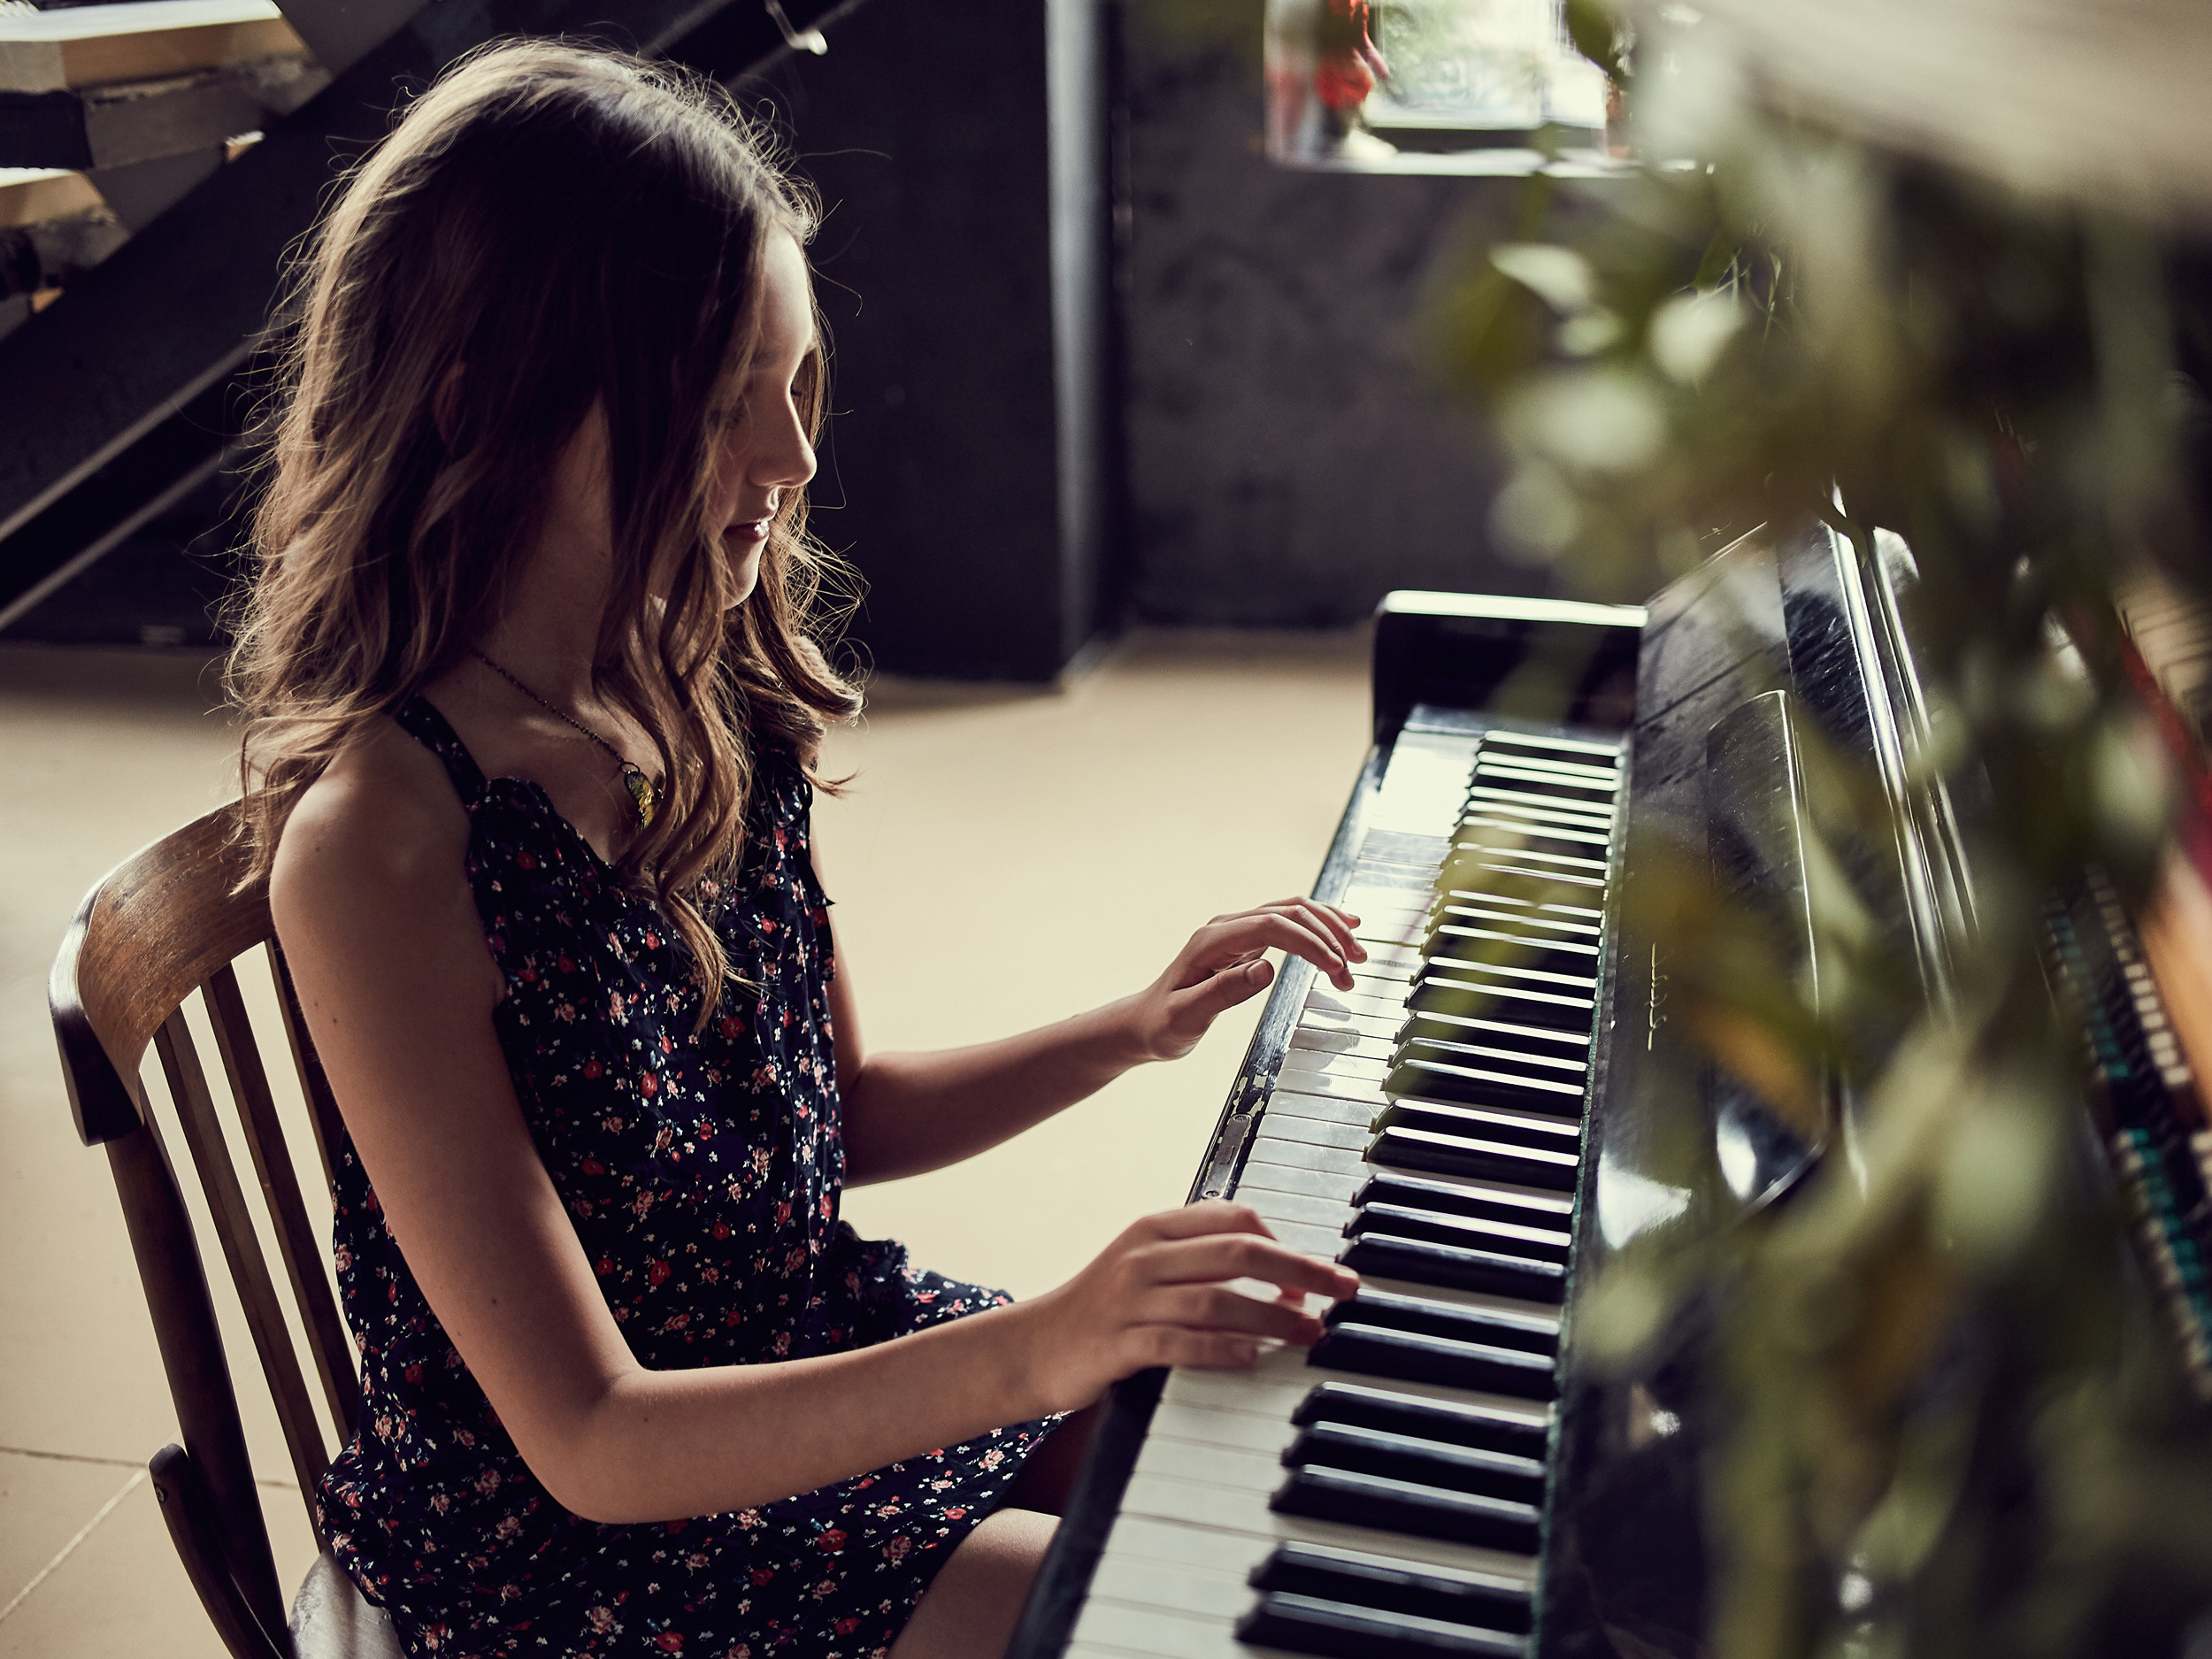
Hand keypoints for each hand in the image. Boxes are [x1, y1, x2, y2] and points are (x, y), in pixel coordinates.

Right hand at [1017, 1201, 1360, 1413]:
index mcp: (1155, 1229)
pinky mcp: (1118, 1345)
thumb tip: (1283, 1276)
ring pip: (1217, 1298)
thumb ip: (1203, 1263)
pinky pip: (1181, 1343)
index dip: (1283, 1240)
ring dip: (1274, 1316)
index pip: (1233, 1216)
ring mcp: (1129, 1300)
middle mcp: (1144, 1256)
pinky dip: (1223, 1348)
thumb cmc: (1102, 1312)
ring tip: (1311, 1332)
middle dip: (1301, 1268)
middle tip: (1344, 1289)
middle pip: (1238, 1251)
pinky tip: (1254, 1357)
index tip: (1315, 1272)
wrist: (1031, 1348)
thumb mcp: (1148, 1269)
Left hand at [1124, 898, 1365, 1061]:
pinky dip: (1317, 926)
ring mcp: (1236, 931)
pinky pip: (1288, 923)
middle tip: (1354, 968)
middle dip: (1327, 936)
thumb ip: (1225, 991)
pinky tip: (1341, 931)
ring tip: (1357, 955)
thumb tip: (1267, 968)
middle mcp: (1226, 928)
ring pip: (1292, 912)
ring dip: (1328, 929)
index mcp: (1212, 941)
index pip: (1272, 926)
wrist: (1144, 1023)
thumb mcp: (1188, 1016)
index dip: (1309, 942)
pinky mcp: (1245, 941)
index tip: (1336, 967)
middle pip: (1288, 913)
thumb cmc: (1162, 1024)